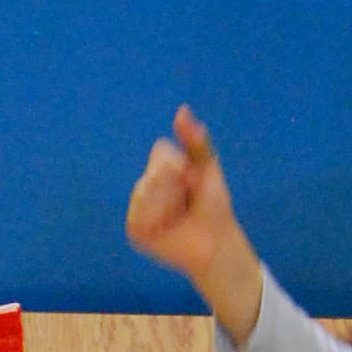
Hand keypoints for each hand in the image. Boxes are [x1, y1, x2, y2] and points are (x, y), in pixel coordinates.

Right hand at [125, 109, 262, 340]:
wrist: (216, 242)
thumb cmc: (214, 205)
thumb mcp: (208, 169)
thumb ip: (196, 141)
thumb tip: (182, 109)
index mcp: (162, 167)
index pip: (161, 151)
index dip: (181, 164)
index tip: (193, 179)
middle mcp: (147, 184)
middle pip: (154, 169)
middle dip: (176, 183)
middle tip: (187, 200)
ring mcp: (139, 206)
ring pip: (145, 189)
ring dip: (169, 200)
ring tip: (179, 213)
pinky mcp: (135, 228)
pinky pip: (140, 213)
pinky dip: (158, 216)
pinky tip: (168, 226)